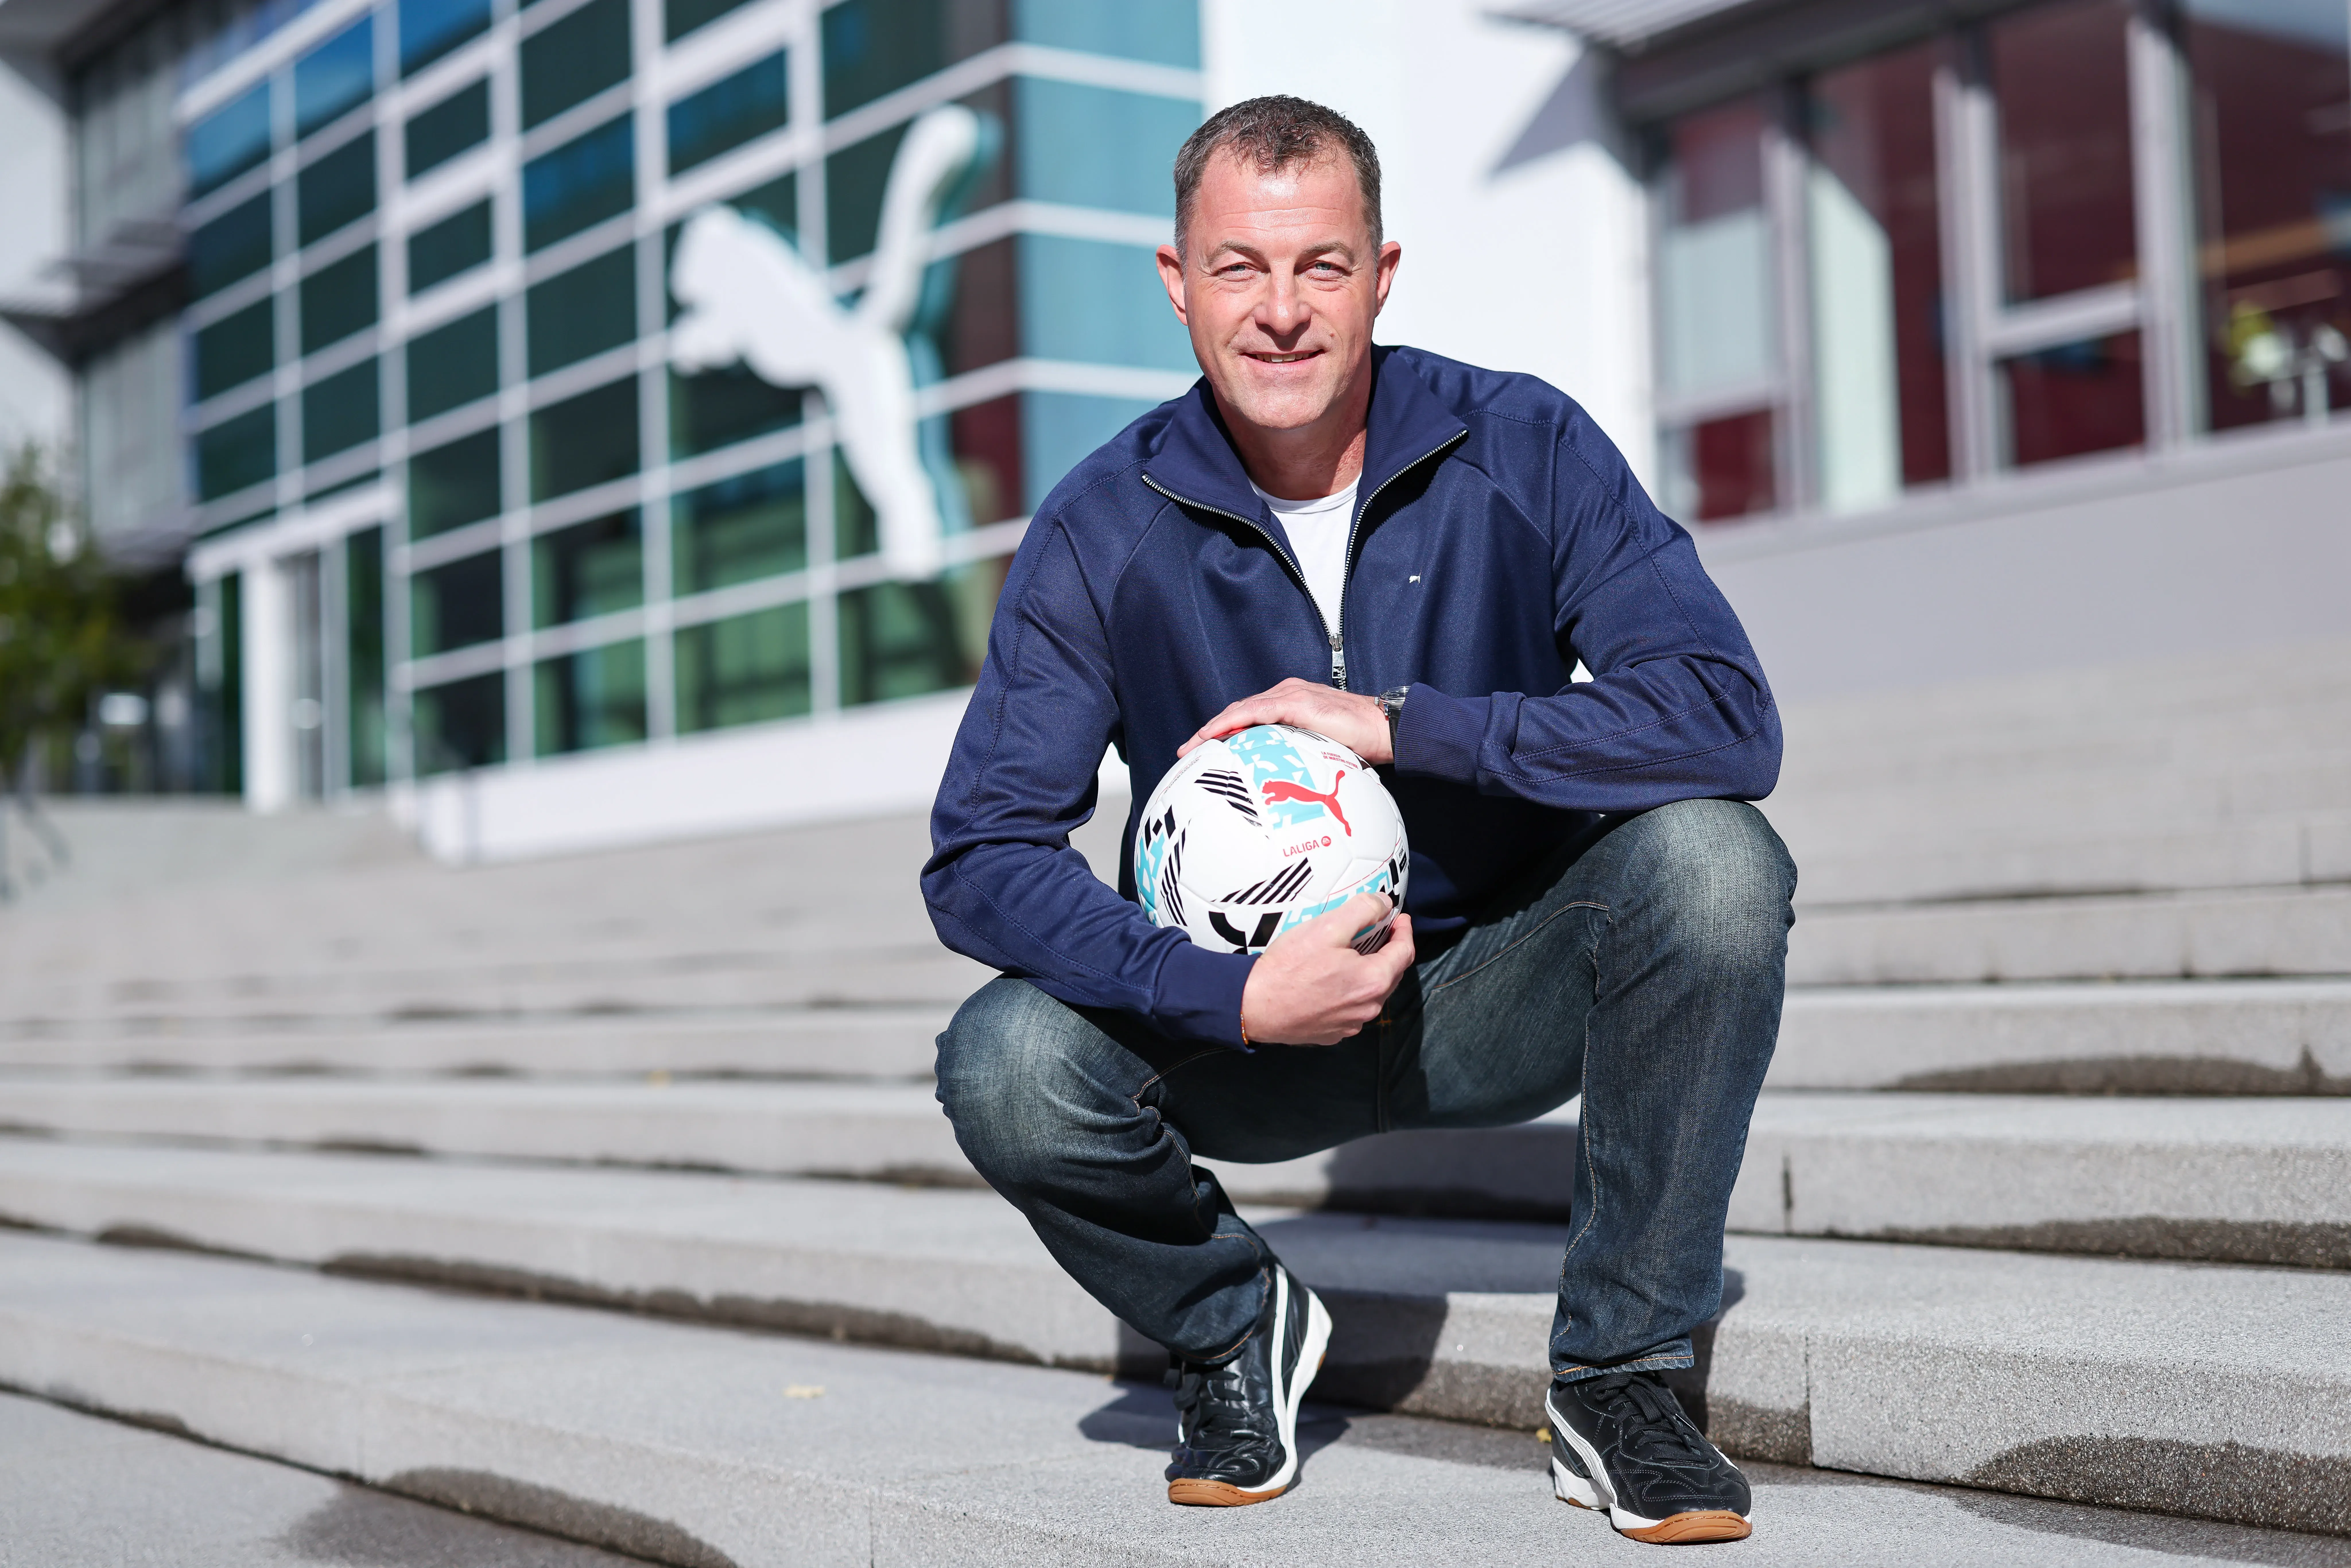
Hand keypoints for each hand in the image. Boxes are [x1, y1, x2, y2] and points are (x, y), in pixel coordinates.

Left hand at [1179, 677, 1390, 763]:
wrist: (1385, 729)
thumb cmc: (1360, 741)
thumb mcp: (1321, 748)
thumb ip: (1300, 752)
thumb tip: (1285, 780)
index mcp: (1291, 701)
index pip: (1250, 715)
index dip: (1225, 731)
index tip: (1205, 749)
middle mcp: (1286, 693)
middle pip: (1239, 711)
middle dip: (1211, 730)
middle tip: (1188, 751)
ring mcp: (1291, 695)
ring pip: (1241, 709)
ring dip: (1215, 728)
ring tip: (1194, 746)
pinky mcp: (1297, 702)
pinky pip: (1255, 712)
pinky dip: (1233, 722)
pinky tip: (1216, 735)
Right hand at [1239, 891, 1415, 1045]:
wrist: (1253, 1006)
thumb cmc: (1288, 967)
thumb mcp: (1327, 927)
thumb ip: (1362, 910)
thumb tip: (1384, 903)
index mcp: (1373, 981)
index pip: (1404, 952)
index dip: (1404, 931)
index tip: (1399, 918)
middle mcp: (1368, 1008)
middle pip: (1391, 975)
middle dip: (1390, 951)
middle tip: (1381, 932)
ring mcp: (1350, 1024)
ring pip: (1372, 994)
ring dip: (1370, 973)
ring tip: (1357, 954)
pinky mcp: (1333, 1034)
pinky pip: (1351, 1010)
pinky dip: (1351, 992)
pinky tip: (1335, 980)